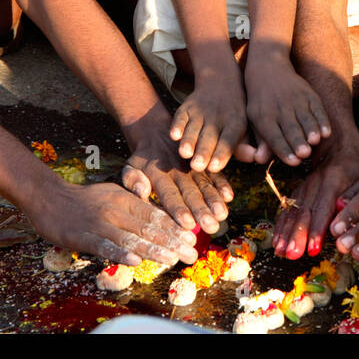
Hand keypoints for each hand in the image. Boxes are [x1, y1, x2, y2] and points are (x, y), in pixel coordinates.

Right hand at [28, 178, 189, 265]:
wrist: (49, 197)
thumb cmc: (86, 199)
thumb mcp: (114, 192)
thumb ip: (137, 200)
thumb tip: (160, 213)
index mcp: (125, 199)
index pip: (154, 215)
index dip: (174, 227)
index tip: (192, 238)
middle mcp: (115, 210)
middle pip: (148, 228)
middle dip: (172, 242)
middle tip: (190, 254)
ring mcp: (99, 223)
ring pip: (130, 238)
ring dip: (153, 250)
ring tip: (172, 260)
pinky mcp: (82, 236)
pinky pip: (104, 246)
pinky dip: (120, 253)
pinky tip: (135, 261)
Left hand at [123, 134, 233, 256]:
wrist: (155, 132)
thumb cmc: (140, 159)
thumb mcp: (129, 166)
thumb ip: (132, 180)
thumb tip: (142, 191)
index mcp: (159, 175)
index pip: (169, 195)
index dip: (179, 210)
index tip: (188, 224)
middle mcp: (178, 171)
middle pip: (191, 192)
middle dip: (201, 210)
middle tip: (211, 226)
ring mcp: (192, 167)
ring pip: (205, 184)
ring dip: (214, 200)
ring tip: (222, 214)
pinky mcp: (203, 162)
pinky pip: (214, 172)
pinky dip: (222, 183)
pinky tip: (229, 197)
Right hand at [169, 71, 246, 172]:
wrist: (222, 82)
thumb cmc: (235, 114)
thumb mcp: (246, 127)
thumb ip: (247, 145)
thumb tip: (255, 158)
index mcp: (236, 124)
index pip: (229, 140)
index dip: (221, 154)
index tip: (214, 167)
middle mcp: (218, 117)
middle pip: (210, 136)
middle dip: (203, 151)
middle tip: (198, 166)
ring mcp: (201, 111)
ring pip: (194, 127)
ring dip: (189, 140)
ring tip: (185, 153)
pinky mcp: (187, 107)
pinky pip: (181, 116)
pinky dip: (177, 125)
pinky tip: (174, 135)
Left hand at [244, 52, 330, 165]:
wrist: (268, 67)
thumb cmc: (260, 102)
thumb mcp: (254, 119)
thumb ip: (261, 140)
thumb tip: (260, 161)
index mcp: (263, 116)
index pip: (273, 136)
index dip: (284, 149)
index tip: (293, 162)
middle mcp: (279, 107)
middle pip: (290, 127)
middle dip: (298, 141)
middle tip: (305, 154)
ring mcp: (295, 99)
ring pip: (304, 117)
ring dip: (311, 130)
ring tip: (315, 142)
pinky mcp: (307, 93)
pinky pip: (317, 108)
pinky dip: (322, 120)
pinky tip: (326, 132)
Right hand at [272, 141, 358, 258]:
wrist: (337, 144)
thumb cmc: (356, 165)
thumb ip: (355, 198)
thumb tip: (345, 223)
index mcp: (334, 179)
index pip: (324, 207)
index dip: (318, 229)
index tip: (314, 249)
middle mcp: (315, 183)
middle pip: (304, 212)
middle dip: (297, 235)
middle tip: (292, 255)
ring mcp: (304, 186)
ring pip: (293, 212)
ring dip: (286, 233)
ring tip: (281, 252)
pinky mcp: (298, 191)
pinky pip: (287, 210)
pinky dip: (281, 226)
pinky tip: (277, 242)